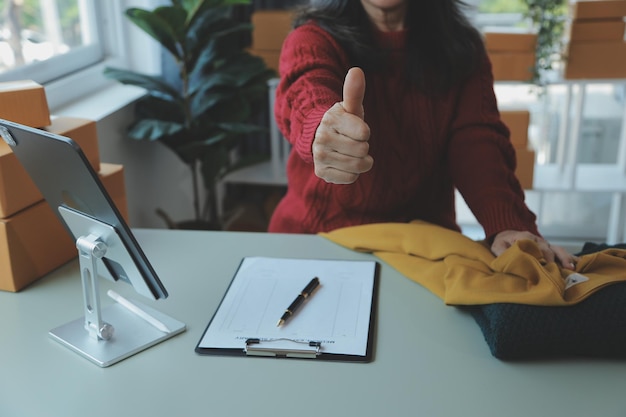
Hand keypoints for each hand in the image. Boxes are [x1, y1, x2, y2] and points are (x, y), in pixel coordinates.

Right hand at [312, 67, 373, 183]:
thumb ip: (354, 92)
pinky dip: (352, 173)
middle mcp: (322, 138)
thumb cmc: (344, 123)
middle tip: (353, 142)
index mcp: (330, 119)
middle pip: (362, 150)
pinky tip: (344, 164)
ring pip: (358, 166)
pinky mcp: (322, 172)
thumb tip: (356, 71)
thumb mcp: (350, 108)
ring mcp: (320, 156)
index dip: (364, 132)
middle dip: (363, 147)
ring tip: (351, 153)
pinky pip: (350, 178)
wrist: (322, 140)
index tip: (356, 129)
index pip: (364, 133)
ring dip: (361, 161)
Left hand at [491, 230, 578, 270]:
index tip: (539, 265)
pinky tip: (579, 265)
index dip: (536, 254)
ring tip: (571, 268)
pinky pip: (562, 253)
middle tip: (555, 271)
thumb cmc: (503, 243)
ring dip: (565, 258)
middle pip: (547, 248)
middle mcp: (538, 240)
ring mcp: (546, 244)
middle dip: (551, 259)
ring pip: (558, 250)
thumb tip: (508, 260)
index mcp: (524, 237)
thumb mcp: (497, 246)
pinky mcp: (551, 249)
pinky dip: (571, 258)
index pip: (532, 245)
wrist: (509, 235)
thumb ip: (502, 253)